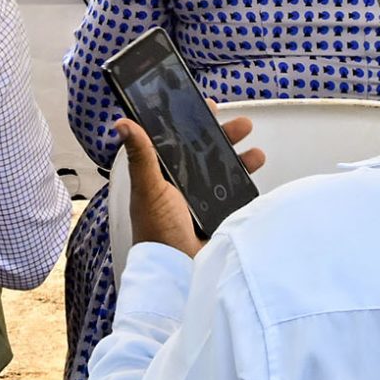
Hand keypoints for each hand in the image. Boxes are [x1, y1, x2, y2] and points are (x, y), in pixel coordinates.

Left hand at [116, 115, 263, 259]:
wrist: (179, 272)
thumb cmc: (157, 231)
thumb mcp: (148, 189)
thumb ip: (141, 156)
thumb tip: (123, 123)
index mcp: (161, 175)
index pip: (176, 141)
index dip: (190, 124)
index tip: (206, 107)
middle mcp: (181, 184)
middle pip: (204, 152)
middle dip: (224, 137)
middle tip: (243, 125)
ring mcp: (202, 199)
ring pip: (223, 170)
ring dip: (241, 158)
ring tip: (257, 153)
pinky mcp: (219, 214)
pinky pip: (234, 193)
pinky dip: (245, 183)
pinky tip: (257, 176)